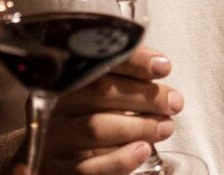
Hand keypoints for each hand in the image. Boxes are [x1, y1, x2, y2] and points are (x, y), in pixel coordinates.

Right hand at [29, 46, 183, 174]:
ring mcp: (54, 138)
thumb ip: (121, 78)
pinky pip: (88, 167)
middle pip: (98, 93)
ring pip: (95, 128)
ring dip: (138, 126)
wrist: (49, 158)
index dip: (133, 61)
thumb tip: (159, 66)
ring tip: (166, 126)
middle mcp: (54, 105)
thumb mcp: (95, 95)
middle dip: (143, 96)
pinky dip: (120, 159)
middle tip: (174, 102)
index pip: (97, 60)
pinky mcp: (57, 170)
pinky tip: (143, 151)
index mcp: (63, 78)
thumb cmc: (81, 119)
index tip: (163, 67)